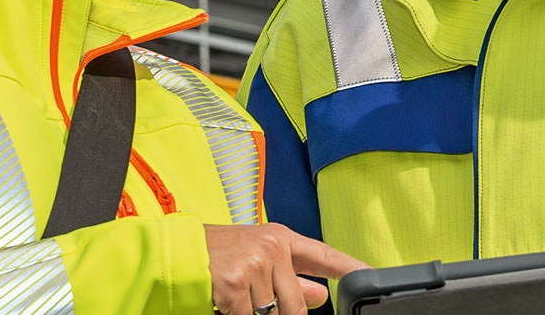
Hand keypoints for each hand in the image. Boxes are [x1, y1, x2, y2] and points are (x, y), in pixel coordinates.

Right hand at [205, 223, 365, 314]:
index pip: (322, 254)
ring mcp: (254, 264)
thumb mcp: (255, 256)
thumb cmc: (215, 253)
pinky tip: (225, 302)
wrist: (175, 253)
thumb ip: (289, 275)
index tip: (370, 275)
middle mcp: (272, 247)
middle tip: (256, 303)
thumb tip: (321, 296)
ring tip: (236, 297)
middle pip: (296, 303)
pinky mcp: (235, 283)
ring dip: (254, 314)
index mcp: (280, 238)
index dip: (348, 267)